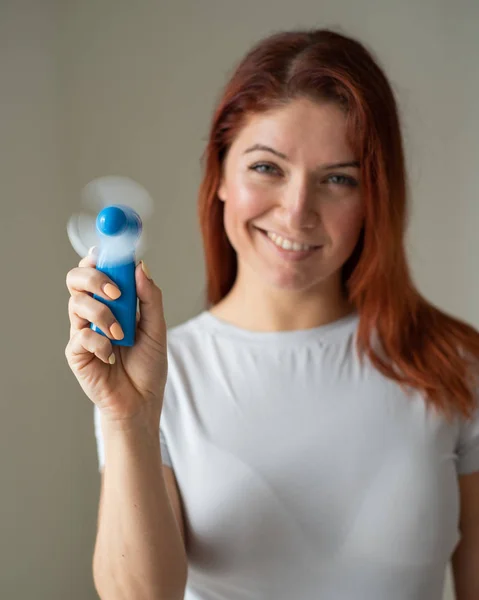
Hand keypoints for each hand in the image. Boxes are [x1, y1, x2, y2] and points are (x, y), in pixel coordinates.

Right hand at [65, 250, 167, 428]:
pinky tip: (112, 356)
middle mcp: (94, 311)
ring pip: (77, 303)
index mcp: (112, 302)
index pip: (96, 270)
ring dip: (103, 314)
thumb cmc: (148, 365)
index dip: (98, 257)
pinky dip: (100, 342)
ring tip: (122, 334)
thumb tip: (140, 267)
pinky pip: (81, 334)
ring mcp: (82, 330)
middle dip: (94, 278)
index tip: (107, 253)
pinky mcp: (76, 351)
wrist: (142, 401)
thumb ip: (150, 297)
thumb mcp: (157, 328)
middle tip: (116, 292)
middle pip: (77, 279)